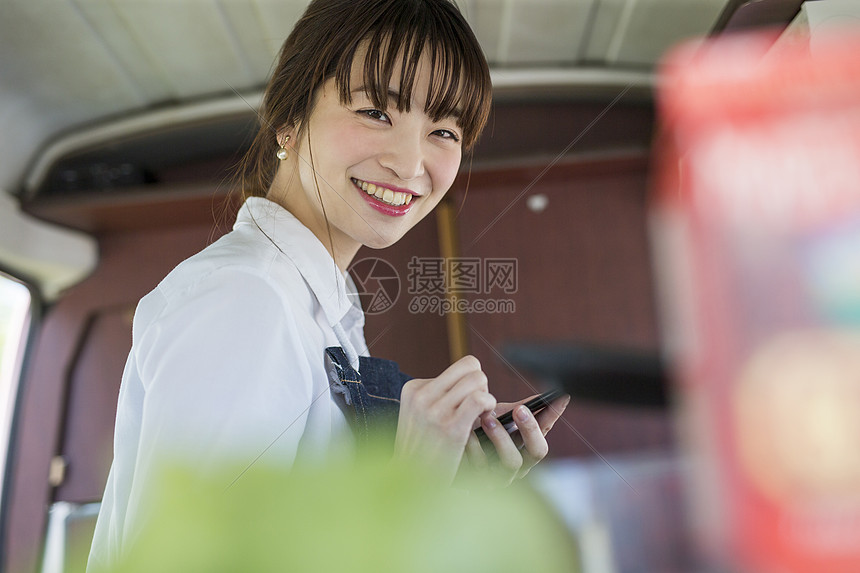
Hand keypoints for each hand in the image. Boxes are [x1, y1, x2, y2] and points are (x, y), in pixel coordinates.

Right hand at [393, 355, 495, 483]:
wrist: (410, 486)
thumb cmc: (422, 452)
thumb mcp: (418, 417)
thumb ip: (437, 396)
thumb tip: (471, 380)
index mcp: (413, 389)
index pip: (459, 367)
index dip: (469, 385)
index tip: (464, 405)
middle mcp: (421, 395)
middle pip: (471, 367)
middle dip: (481, 386)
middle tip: (477, 408)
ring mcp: (435, 411)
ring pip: (478, 379)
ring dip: (487, 397)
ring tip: (480, 416)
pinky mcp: (451, 427)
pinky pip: (480, 398)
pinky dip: (489, 405)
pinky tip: (484, 420)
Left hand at [461, 393, 569, 485]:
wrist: (446, 448)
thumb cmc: (478, 430)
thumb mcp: (499, 416)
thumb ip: (519, 408)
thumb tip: (542, 391)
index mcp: (526, 446)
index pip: (547, 430)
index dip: (554, 415)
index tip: (560, 395)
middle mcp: (520, 464)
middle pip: (537, 452)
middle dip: (530, 429)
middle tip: (519, 409)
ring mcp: (501, 476)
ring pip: (512, 462)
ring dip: (502, 437)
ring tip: (487, 417)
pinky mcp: (480, 483)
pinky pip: (482, 467)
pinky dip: (476, 447)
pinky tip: (468, 433)